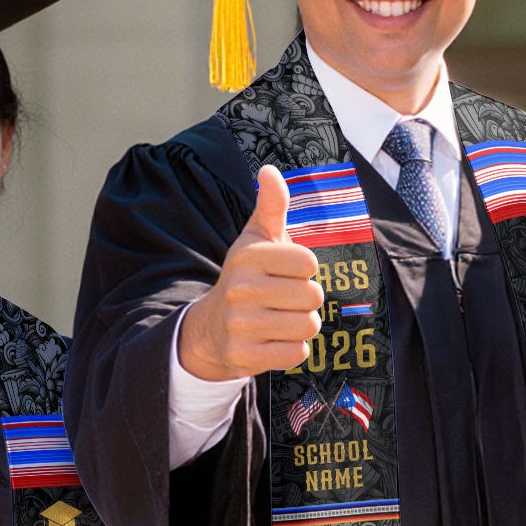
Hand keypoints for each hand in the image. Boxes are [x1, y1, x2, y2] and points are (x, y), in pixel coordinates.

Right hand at [175, 164, 324, 380]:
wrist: (212, 327)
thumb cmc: (246, 277)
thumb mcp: (256, 239)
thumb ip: (271, 206)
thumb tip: (270, 170)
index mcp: (248, 256)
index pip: (308, 262)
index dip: (304, 269)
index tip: (284, 272)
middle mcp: (241, 288)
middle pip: (313, 296)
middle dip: (306, 300)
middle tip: (284, 299)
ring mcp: (240, 324)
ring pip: (308, 325)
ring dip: (301, 325)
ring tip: (280, 319)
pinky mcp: (245, 355)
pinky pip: (297, 354)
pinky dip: (292, 349)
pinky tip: (273, 340)